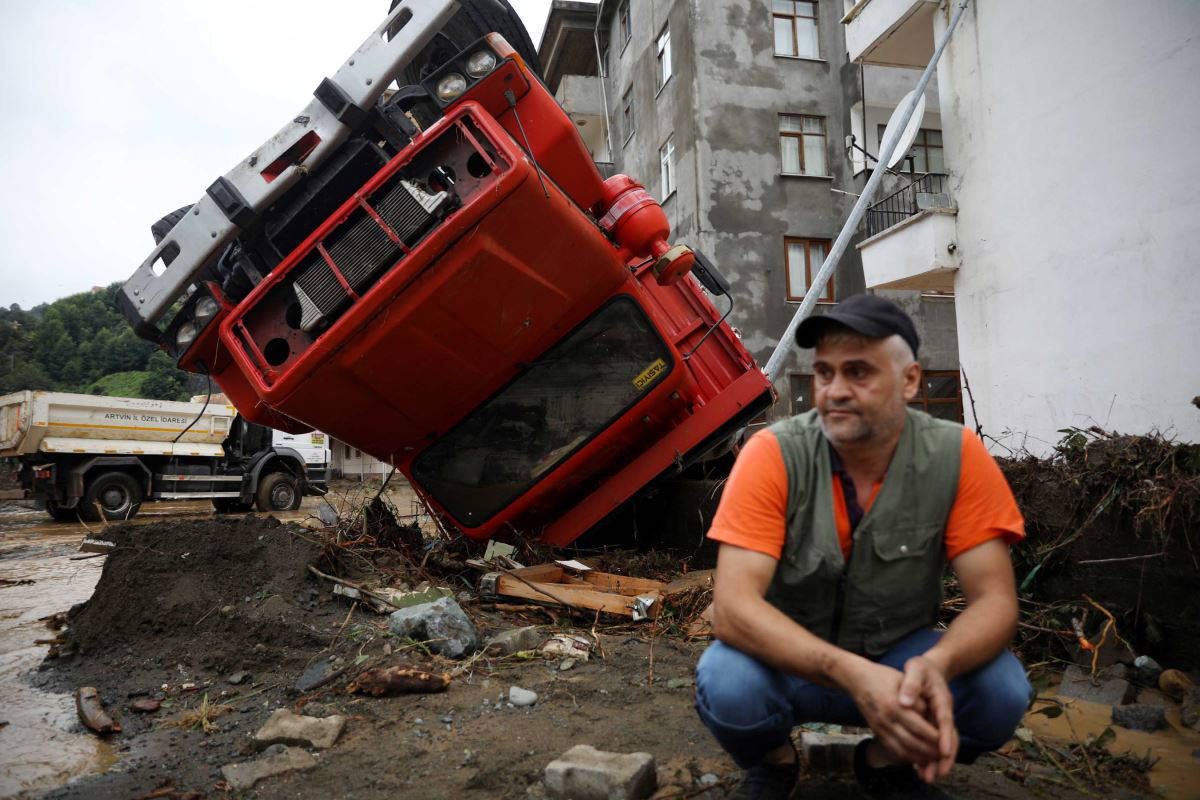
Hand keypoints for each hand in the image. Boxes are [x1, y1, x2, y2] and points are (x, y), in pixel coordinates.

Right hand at [846, 660, 942, 765]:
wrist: (857, 680)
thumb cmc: (883, 677)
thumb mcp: (903, 681)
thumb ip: (917, 699)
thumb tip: (931, 717)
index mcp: (894, 705)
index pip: (920, 727)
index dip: (935, 738)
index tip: (947, 741)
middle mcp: (886, 719)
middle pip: (912, 742)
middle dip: (929, 752)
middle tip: (943, 755)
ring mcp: (879, 727)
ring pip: (902, 750)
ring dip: (919, 757)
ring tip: (933, 759)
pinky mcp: (876, 731)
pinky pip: (893, 749)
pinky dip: (907, 756)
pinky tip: (917, 757)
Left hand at [899, 655, 958, 781]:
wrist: (929, 668)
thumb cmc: (921, 668)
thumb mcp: (916, 669)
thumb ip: (911, 684)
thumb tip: (905, 702)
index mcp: (942, 699)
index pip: (944, 720)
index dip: (944, 737)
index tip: (943, 752)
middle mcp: (945, 712)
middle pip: (949, 737)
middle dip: (945, 757)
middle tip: (939, 774)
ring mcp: (941, 719)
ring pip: (942, 743)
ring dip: (937, 761)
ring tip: (929, 777)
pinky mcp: (935, 724)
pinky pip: (935, 742)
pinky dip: (930, 754)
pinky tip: (921, 767)